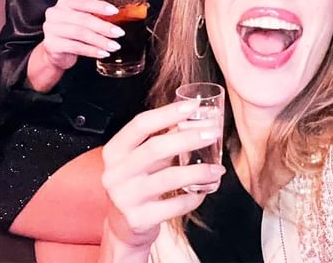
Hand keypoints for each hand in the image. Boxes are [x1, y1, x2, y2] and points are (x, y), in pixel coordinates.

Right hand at [28, 0, 124, 90]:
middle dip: (104, 27)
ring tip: (114, 46)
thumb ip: (95, 15)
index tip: (115, 12)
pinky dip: (92, 51)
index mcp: (64, 2)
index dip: (100, 7)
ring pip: (80, 34)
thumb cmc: (72, 32)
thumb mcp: (82, 19)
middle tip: (119, 33)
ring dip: (100, 40)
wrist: (54, 51)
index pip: (84, 2)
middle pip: (83, 19)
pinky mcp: (52, 45)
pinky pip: (76, 47)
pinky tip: (103, 53)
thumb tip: (118, 16)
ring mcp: (51, 29)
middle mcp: (55, 13)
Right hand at [101, 101, 225, 249]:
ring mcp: (125, 198)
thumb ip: (161, 138)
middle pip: (155, 148)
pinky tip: (203, 191)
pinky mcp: (139, 219)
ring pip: (169, 178)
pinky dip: (193, 197)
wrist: (122, 226)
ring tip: (217, 169)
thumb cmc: (136, 183)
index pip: (140, 124)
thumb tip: (193, 116)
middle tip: (212, 134)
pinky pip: (174, 206)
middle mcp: (116, 173)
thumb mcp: (141, 159)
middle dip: (188, 138)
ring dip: (198, 171)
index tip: (193, 106)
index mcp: (115, 151)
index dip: (168, 113)